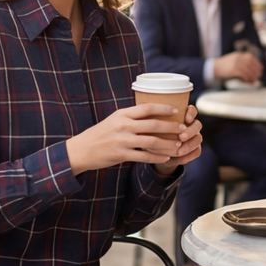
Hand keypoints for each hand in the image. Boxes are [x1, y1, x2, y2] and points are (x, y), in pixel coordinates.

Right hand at [66, 103, 186, 175]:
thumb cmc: (100, 134)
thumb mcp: (114, 120)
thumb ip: (130, 117)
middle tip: (183, 128)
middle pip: (154, 124)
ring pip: (152, 142)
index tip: (176, 110)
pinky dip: (158, 157)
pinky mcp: (122, 155)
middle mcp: (123, 125)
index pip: (147, 108)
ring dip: (168, 144)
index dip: (164, 108)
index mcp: (122, 114)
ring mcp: (123, 140)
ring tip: (178, 145)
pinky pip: (145, 156)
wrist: (82, 149)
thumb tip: (151, 113)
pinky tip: (166, 158)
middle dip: (171, 127)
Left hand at [153, 105, 201, 175]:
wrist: (157, 153)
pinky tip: (179, 158)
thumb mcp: (150, 128)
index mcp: (182, 116)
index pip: (192, 110)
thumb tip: (141, 121)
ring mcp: (194, 137)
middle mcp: (190, 125)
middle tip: (181, 137)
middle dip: (190, 131)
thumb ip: (151, 122)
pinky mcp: (194, 149)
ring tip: (179, 151)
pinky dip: (188, 156)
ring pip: (198, 139)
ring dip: (189, 145)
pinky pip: (197, 152)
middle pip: (197, 124)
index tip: (185, 118)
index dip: (191, 113)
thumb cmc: (152, 135)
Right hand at [213, 52, 262, 83]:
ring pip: (248, 69)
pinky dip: (247, 78)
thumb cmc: (224, 65)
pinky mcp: (233, 70)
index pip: (250, 57)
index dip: (257, 63)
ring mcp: (235, 63)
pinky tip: (248, 81)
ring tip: (254, 80)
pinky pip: (243, 74)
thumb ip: (241, 61)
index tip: (260, 68)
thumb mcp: (233, 59)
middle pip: (250, 63)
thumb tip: (252, 68)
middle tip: (258, 75)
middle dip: (256, 70)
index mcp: (238, 55)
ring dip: (252, 75)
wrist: (213, 68)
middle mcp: (237, 58)